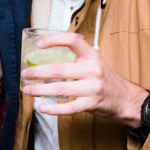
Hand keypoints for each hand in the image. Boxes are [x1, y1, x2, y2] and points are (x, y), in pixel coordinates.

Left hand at [20, 32, 148, 126]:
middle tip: (25, 74)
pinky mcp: (91, 104)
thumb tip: (47, 56)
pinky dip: (53, 109)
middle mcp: (92, 70)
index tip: (39, 45)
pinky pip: (68, 107)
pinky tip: (42, 107)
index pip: (73, 40)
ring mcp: (92, 88)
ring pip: (60, 89)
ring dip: (40, 90)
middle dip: (37, 72)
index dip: (54, 40)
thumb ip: (76, 58)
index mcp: (91, 55)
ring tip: (28, 90)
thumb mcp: (94, 62)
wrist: (124, 98)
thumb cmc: (104, 79)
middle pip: (59, 69)